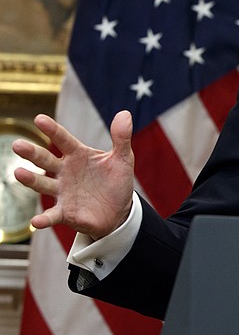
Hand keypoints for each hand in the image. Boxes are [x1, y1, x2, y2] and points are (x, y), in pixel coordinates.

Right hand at [12, 111, 134, 240]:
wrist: (119, 211)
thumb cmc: (116, 181)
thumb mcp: (123, 159)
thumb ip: (121, 137)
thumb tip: (125, 113)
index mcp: (78, 155)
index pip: (63, 140)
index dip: (52, 130)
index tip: (39, 119)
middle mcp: (64, 172)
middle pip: (45, 160)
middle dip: (32, 153)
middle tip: (18, 145)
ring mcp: (62, 192)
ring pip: (43, 184)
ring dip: (31, 180)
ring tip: (18, 173)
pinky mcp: (65, 212)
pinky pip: (52, 216)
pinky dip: (43, 219)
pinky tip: (36, 222)